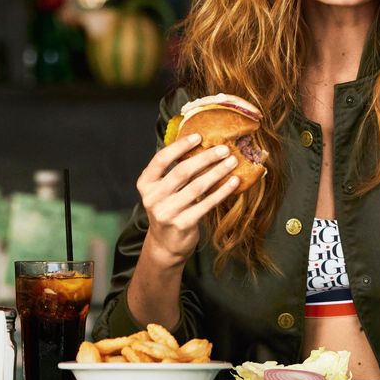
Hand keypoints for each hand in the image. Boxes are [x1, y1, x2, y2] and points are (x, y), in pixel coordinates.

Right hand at [136, 133, 240, 264]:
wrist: (166, 244)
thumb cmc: (169, 208)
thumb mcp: (164, 189)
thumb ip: (174, 171)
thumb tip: (202, 144)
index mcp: (145, 184)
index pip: (161, 160)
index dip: (180, 146)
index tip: (198, 136)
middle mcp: (152, 198)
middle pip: (182, 172)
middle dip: (205, 158)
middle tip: (224, 149)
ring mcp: (167, 212)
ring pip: (197, 187)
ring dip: (217, 172)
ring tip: (232, 162)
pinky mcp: (182, 224)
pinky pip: (206, 204)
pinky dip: (222, 191)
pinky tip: (234, 182)